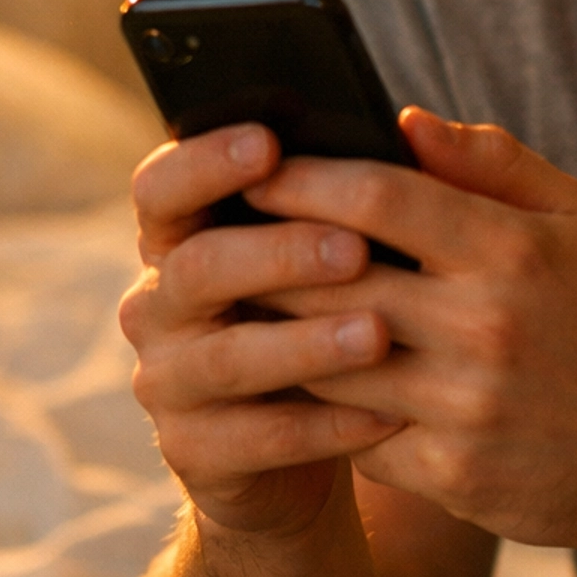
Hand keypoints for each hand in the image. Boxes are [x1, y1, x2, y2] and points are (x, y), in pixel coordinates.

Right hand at [120, 125, 402, 536]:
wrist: (311, 439)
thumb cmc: (332, 311)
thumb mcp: (344, 249)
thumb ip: (371, 189)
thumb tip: (416, 125)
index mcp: (183, 236)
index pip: (161, 187)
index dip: (205, 162)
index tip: (269, 142)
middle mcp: (160, 303)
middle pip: (196, 267)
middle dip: (277, 254)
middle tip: (357, 249)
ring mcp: (168, 381)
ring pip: (225, 359)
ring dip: (305, 344)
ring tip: (380, 334)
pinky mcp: (194, 452)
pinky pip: (254, 439)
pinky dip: (324, 426)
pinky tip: (387, 413)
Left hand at [246, 109, 576, 557]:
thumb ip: (492, 163)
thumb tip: (404, 120)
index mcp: (514, 251)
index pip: (380, 196)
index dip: (304, 178)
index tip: (253, 167)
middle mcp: (486, 327)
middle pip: (334, 279)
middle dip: (264, 255)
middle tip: (217, 235)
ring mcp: (467, 407)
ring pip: (329, 362)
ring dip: (274, 335)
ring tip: (235, 306)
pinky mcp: (453, 475)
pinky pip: (355, 435)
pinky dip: (322, 411)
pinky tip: (293, 386)